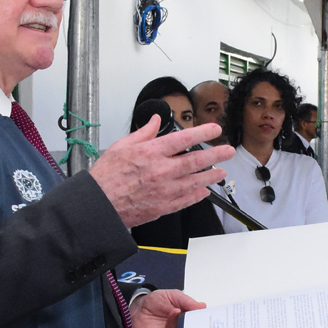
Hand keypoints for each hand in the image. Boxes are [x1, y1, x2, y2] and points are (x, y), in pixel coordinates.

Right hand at [89, 118, 233, 228]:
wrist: (99, 206)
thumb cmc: (106, 177)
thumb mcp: (121, 146)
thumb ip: (143, 133)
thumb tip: (156, 121)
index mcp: (151, 153)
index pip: (183, 139)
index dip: (203, 133)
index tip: (215, 130)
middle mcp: (161, 171)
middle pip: (195, 160)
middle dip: (216, 155)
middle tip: (228, 151)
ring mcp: (164, 190)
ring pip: (195, 181)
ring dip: (211, 176)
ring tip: (221, 171)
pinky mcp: (163, 207)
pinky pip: (186, 200)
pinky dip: (197, 195)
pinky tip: (205, 191)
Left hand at [127, 289, 204, 327]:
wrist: (136, 308)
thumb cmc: (155, 302)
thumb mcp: (173, 295)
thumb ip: (187, 301)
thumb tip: (202, 306)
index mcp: (188, 317)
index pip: (200, 321)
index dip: (205, 318)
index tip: (211, 315)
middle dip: (200, 325)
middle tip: (203, 318)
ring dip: (187, 325)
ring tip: (186, 313)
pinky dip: (174, 326)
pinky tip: (175, 313)